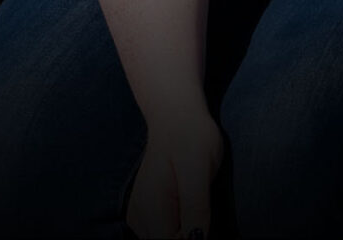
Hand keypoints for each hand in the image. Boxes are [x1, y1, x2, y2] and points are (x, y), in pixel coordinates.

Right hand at [126, 106, 221, 238]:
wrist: (174, 115)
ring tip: (196, 203)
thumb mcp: (199, 170)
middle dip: (189, 235)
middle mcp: (138, 217)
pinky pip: (161, 231)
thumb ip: (196, 208)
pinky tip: (188, 205)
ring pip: (164, 239)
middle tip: (202, 207)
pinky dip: (177, 227)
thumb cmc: (191, 137)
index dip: (194, 239)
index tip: (204, 220)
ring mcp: (138, 215)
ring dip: (183, 232)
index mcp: (151, 208)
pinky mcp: (144, 212)